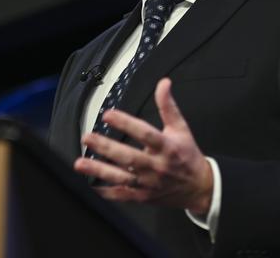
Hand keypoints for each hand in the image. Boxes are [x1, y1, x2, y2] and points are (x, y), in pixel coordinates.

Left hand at [74, 77, 212, 215]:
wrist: (199, 188)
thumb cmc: (187, 155)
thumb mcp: (181, 128)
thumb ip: (168, 106)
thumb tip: (163, 83)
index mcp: (167, 147)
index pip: (145, 133)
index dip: (126, 123)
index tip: (108, 115)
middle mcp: (156, 166)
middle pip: (128, 156)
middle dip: (106, 147)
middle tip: (87, 137)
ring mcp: (148, 183)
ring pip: (121, 177)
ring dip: (99, 170)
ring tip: (80, 163)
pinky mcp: (143, 196)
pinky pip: (121, 195)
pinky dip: (105, 192)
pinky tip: (90, 186)